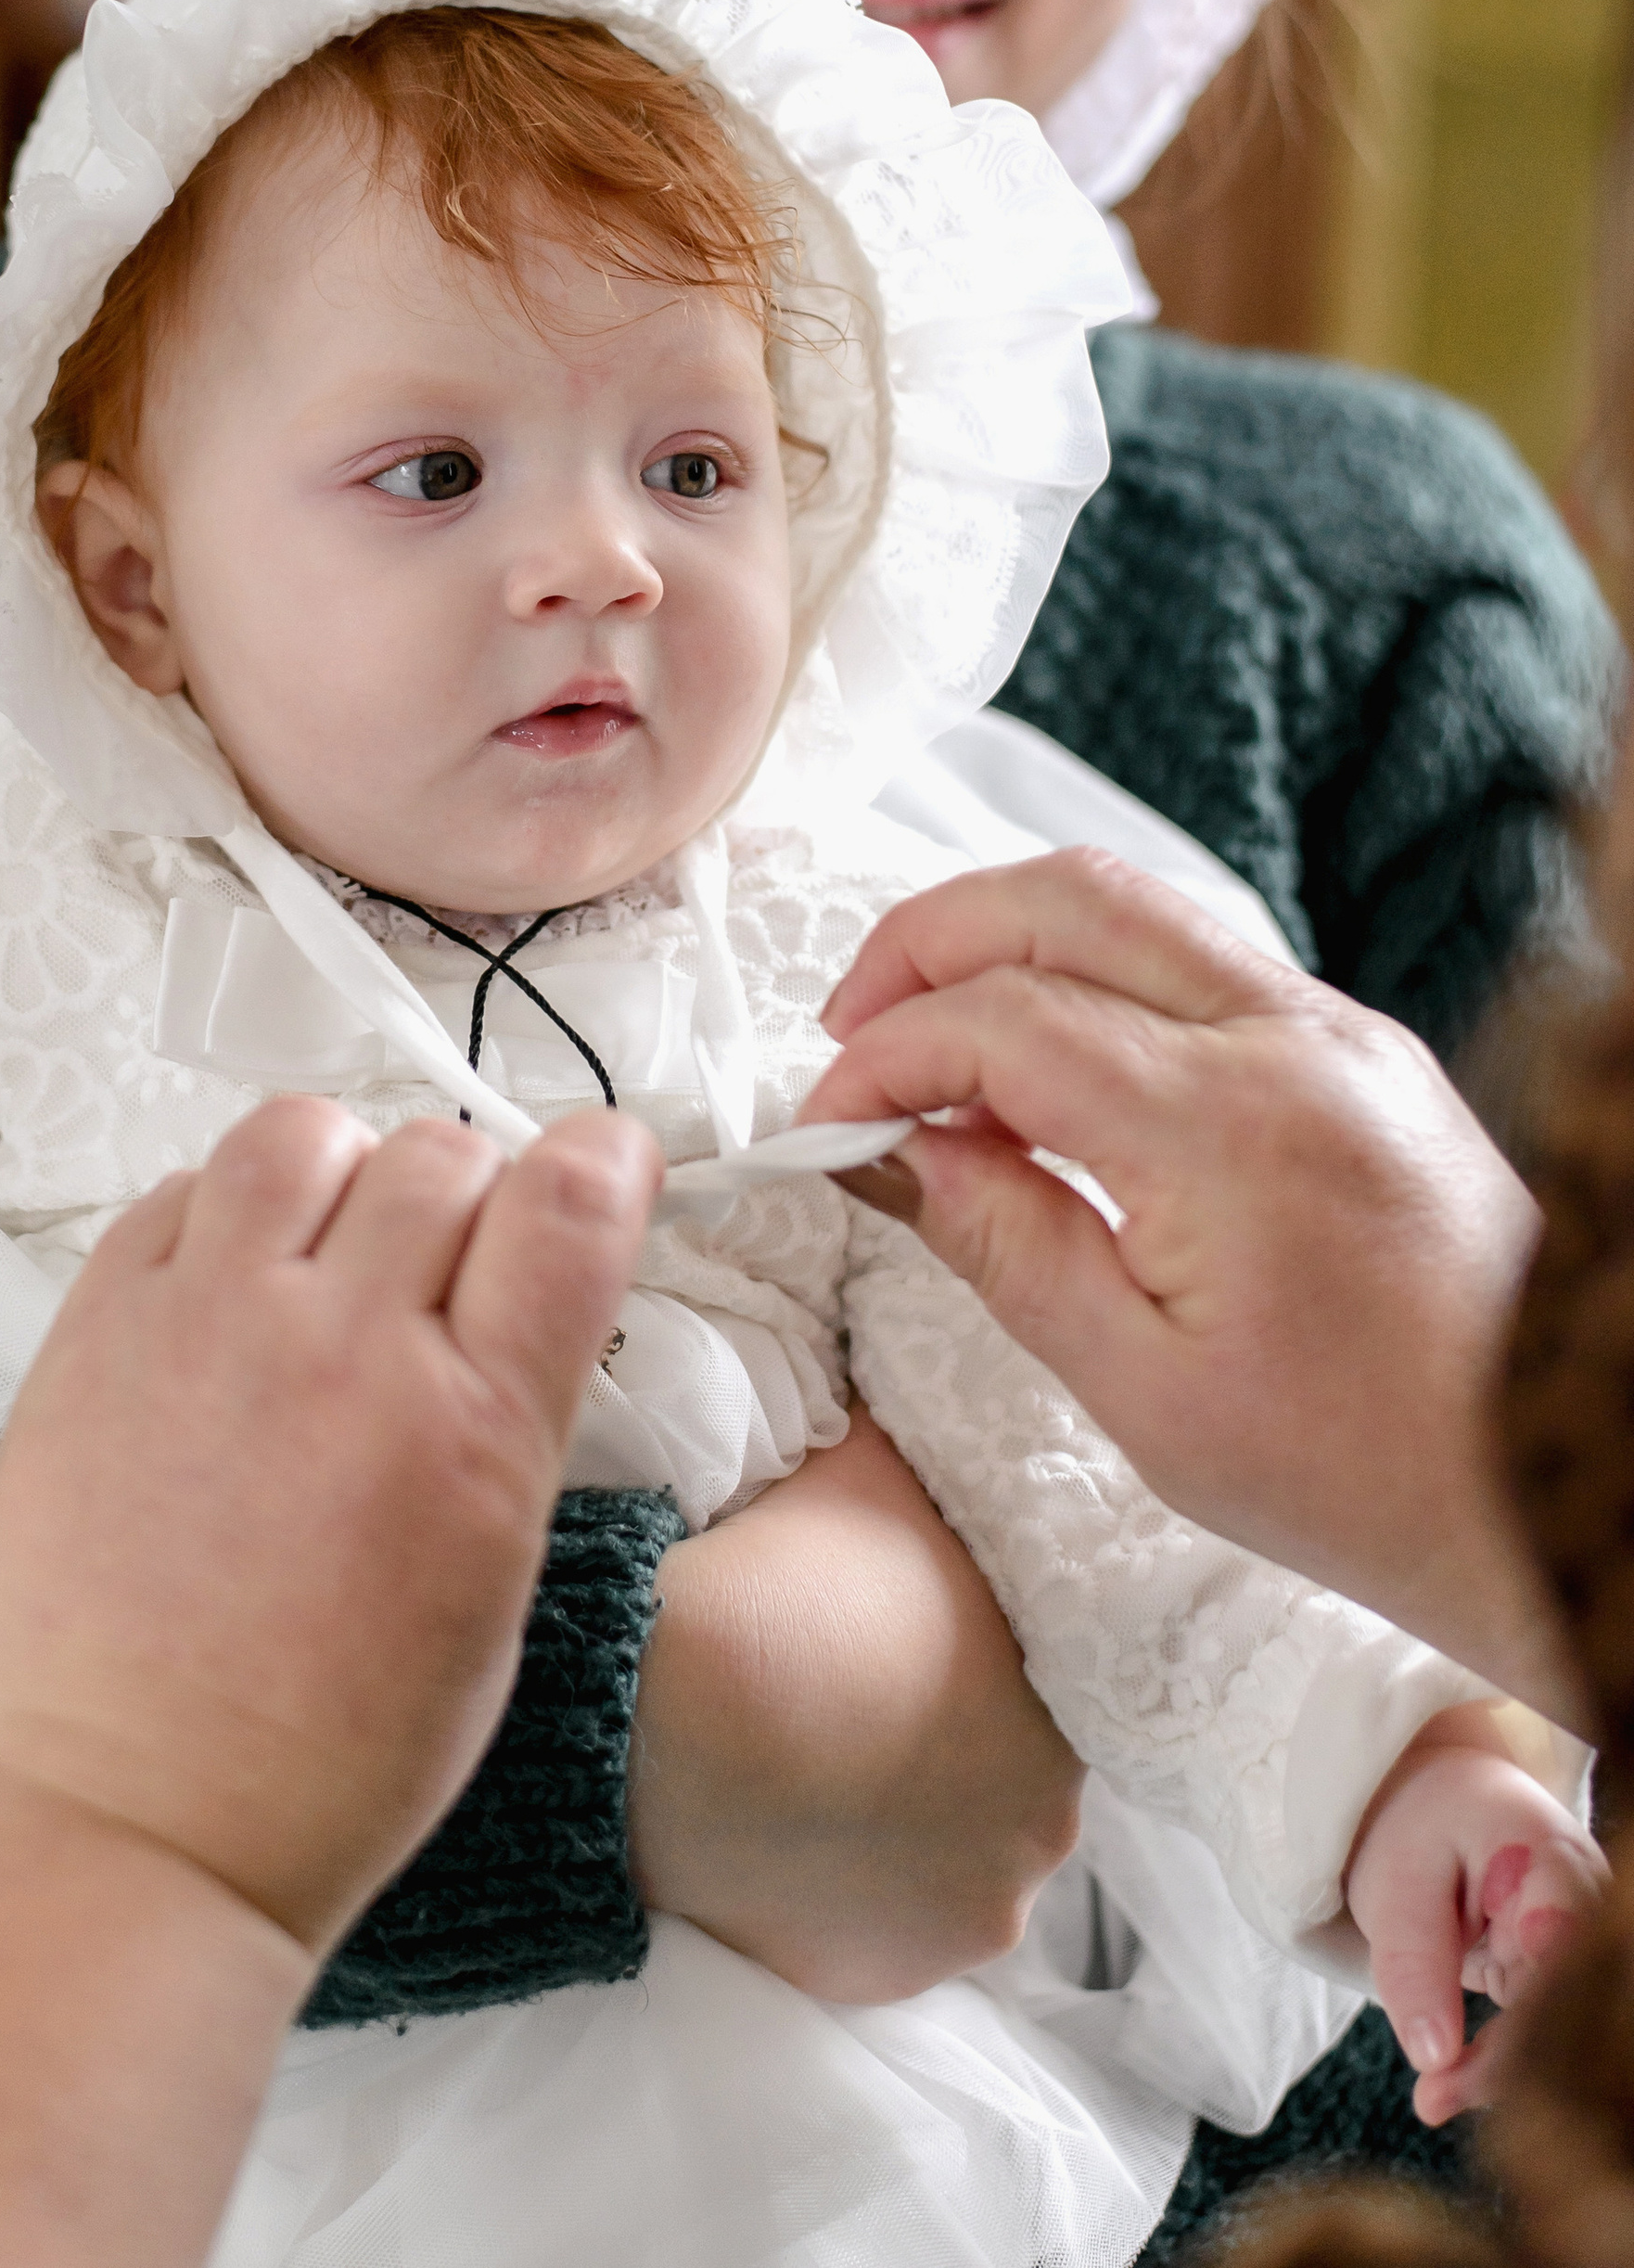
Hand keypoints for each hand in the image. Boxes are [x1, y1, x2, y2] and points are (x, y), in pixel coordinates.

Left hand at [0, 1100, 661, 2267]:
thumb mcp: (487, 1602)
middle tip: (441, 1273)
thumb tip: (513, 1305)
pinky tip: (227, 1298)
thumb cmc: (318, 1761)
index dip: (600, 1164)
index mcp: (470, 1432)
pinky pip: (179, 1192)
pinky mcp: (96, 1329)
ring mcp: (206, 1325)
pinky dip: (222, 1217)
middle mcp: (342, 1348)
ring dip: (338, 1176)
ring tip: (324, 1258)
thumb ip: (507, 1427)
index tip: (595, 1177)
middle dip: (466, 1196)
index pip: (570, 1200)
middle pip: (441, 1154)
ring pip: (301, 1133)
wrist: (121, 1824)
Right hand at [629, 1417, 1080, 2000]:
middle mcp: (1039, 1838)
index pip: (1037, 1686)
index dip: (968, 1656)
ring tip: (810, 1760)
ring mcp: (959, 1920)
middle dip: (940, 1743)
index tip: (904, 1634)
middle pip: (994, 1781)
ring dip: (893, 1822)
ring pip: (937, 1860)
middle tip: (853, 1692)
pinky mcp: (876, 1976)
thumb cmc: (793, 1584)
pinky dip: (837, 1884)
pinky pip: (867, 1923)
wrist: (674, 1711)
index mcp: (1062, 1717)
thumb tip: (928, 1389)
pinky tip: (786, 1825)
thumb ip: (922, 1446)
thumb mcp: (873, 1465)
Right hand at [799, 851, 1567, 1711]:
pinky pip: (1197, 961)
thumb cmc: (1369, 1475)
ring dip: (1009, 944)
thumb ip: (1007, 1246)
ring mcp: (1339, 1031)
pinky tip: (1044, 1066)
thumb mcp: (1146, 1394)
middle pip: (1064, 898)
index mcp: (1231, 1129)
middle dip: (927, 943)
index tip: (827, 1123)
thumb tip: (895, 1153)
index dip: (887, 1058)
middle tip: (852, 1034)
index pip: (1004, 1018)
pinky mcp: (1360, 1051)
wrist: (1557, 1487)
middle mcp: (1293, 1041)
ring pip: (1135, 907)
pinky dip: (1092, 977)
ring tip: (931, 1042)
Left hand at [1345, 1708, 1604, 2124]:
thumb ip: (1414, 1964)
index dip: (1527, 2018)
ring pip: (1556, 2026)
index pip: (1555, 1957)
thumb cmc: (1413, 1824)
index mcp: (1552, 1860)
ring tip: (1431, 2100)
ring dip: (1501, 2072)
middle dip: (1506, 2063)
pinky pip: (1540, 2025)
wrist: (1433, 1792)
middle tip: (1433, 2099)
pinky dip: (1498, 2059)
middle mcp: (1586, 1902)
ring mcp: (1581, 1937)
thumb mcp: (1395, 1881)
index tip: (1473, 2064)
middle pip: (1563, 2003)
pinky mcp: (1565, 1968)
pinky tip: (1446, 2090)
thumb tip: (1435, 2058)